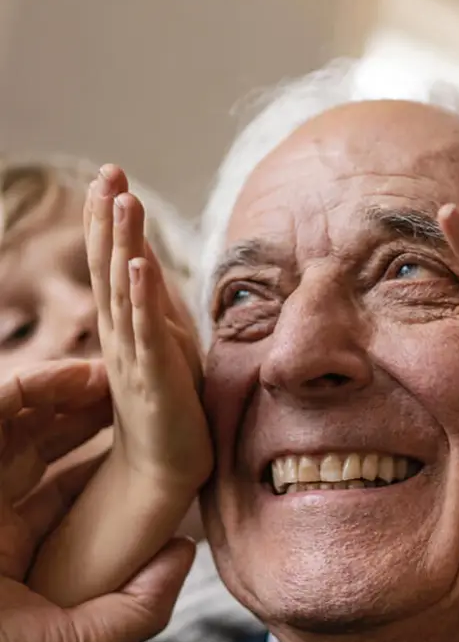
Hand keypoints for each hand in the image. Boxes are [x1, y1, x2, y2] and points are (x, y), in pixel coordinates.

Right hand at [0, 360, 194, 641]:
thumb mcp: (87, 641)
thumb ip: (141, 602)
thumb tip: (186, 550)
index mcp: (24, 548)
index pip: (68, 485)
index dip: (105, 452)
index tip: (147, 429)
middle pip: (40, 445)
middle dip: (83, 411)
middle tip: (131, 385)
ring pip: (13, 426)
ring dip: (56, 392)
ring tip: (108, 371)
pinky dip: (21, 394)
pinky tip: (66, 377)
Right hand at [85, 165, 212, 494]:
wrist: (165, 469)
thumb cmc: (169, 409)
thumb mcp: (163, 347)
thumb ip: (153, 308)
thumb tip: (147, 265)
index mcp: (126, 328)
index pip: (112, 266)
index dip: (109, 222)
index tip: (108, 177)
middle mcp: (122, 337)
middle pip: (109, 269)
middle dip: (108, 219)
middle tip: (107, 171)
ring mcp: (135, 357)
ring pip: (124, 292)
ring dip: (122, 244)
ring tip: (122, 199)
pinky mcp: (156, 379)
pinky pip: (147, 333)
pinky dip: (141, 298)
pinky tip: (136, 265)